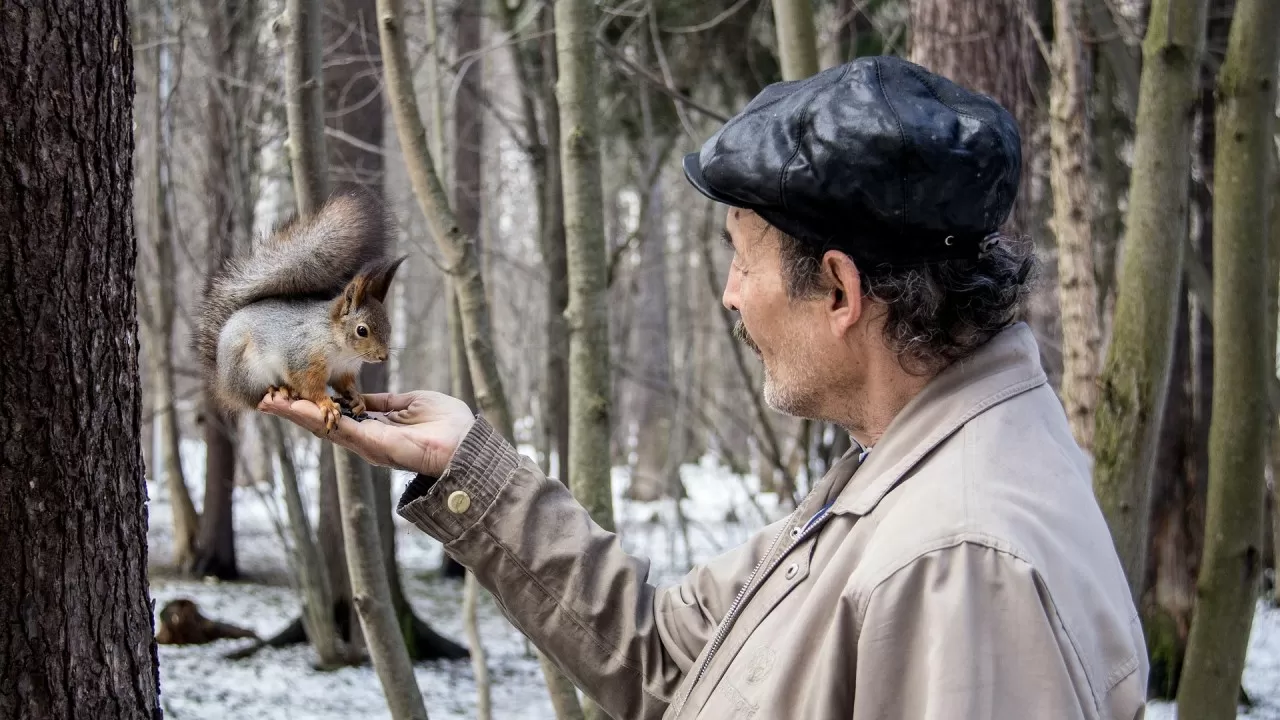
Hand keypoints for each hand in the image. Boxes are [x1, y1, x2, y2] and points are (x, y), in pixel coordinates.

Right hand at [258, 390, 475, 477]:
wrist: (467, 444)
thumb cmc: (448, 424)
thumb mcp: (412, 402)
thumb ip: (385, 402)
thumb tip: (362, 397)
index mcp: (376, 427)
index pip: (337, 415)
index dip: (314, 404)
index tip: (291, 391)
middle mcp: (367, 439)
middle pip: (322, 423)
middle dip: (294, 411)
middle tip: (266, 398)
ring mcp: (368, 444)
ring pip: (325, 428)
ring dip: (297, 414)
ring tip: (271, 401)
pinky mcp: (374, 446)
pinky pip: (341, 430)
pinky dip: (317, 419)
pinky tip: (297, 409)